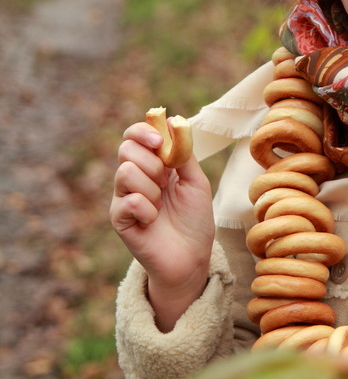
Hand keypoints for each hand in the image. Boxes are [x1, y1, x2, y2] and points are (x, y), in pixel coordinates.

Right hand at [110, 120, 214, 329]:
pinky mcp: (119, 219)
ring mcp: (123, 197)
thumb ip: (183, 153)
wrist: (192, 256)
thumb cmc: (195, 220)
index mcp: (151, 165)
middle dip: (152, 162)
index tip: (160, 142)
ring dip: (152, 188)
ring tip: (161, 204)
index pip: (134, 136)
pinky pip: (128, 201)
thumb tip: (172, 121)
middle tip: (166, 182)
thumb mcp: (196, 181)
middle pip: (126, 149)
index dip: (143, 132)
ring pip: (125, 172)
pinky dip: (147, 209)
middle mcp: (133, 178)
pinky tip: (153, 221)